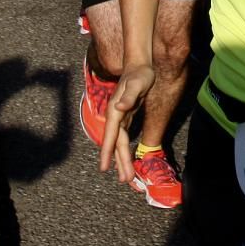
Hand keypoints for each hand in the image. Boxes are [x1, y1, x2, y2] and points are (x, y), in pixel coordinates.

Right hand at [99, 63, 155, 180]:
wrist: (140, 66)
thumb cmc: (140, 74)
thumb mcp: (138, 83)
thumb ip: (129, 96)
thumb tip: (120, 108)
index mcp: (115, 111)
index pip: (111, 135)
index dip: (107, 152)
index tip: (104, 168)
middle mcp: (115, 116)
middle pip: (116, 143)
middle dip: (119, 162)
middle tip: (126, 180)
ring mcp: (119, 117)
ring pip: (119, 143)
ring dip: (122, 159)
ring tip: (126, 176)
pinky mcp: (125, 117)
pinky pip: (123, 138)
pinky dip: (124, 150)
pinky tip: (125, 159)